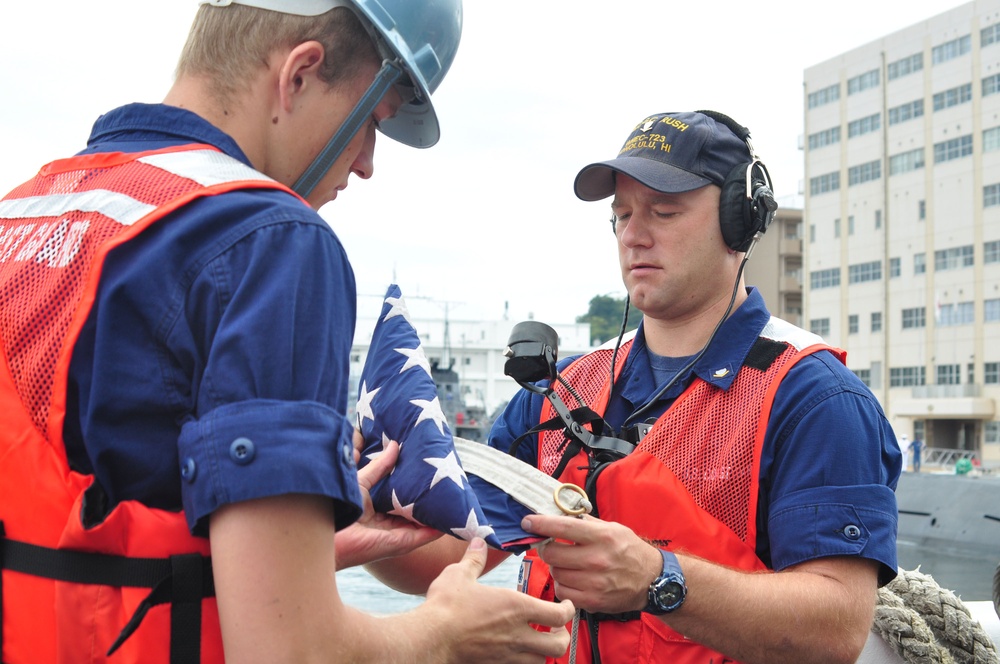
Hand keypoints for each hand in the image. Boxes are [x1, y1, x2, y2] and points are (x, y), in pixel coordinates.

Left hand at [335, 434, 441, 569]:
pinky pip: (424, 536)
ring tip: (454, 500)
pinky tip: (450, 519)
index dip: (414, 489)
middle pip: (415, 514)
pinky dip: (437, 529)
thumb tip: (394, 445)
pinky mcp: (401, 543)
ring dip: (437, 516)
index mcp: (378, 511)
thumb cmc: (338, 506)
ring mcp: (396, 535)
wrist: (327, 529)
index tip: (429, 475)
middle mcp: (388, 525)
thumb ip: (380, 466)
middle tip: (446, 485)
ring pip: (422, 525)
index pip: (402, 501)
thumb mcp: (362, 480)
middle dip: (429, 502)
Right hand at [422, 538, 575, 662]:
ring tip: (536, 640)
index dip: (568, 610)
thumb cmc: (446, 606)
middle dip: (562, 636)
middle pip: (559, 645)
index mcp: (516, 608)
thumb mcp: (460, 575)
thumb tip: (478, 541)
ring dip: (543, 651)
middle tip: (555, 627)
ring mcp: (507, 655)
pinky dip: (523, 661)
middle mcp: (518, 634)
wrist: (431, 638)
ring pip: (541, 661)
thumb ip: (474, 559)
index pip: (559, 614)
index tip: (565, 604)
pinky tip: (514, 652)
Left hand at [522, 514, 661, 613]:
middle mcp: (597, 559)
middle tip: (551, 546)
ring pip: (555, 574)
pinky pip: (562, 593)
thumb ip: (585, 522)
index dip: (541, 524)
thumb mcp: (613, 528)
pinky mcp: (593, 601)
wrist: (652, 581)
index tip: (527, 522)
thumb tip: (558, 513)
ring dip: (556, 568)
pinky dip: (563, 585)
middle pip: (553, 554)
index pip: (563, 527)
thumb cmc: (630, 551)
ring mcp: (594, 583)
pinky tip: (572, 579)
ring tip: (567, 564)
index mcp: (602, 537)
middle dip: (547, 549)